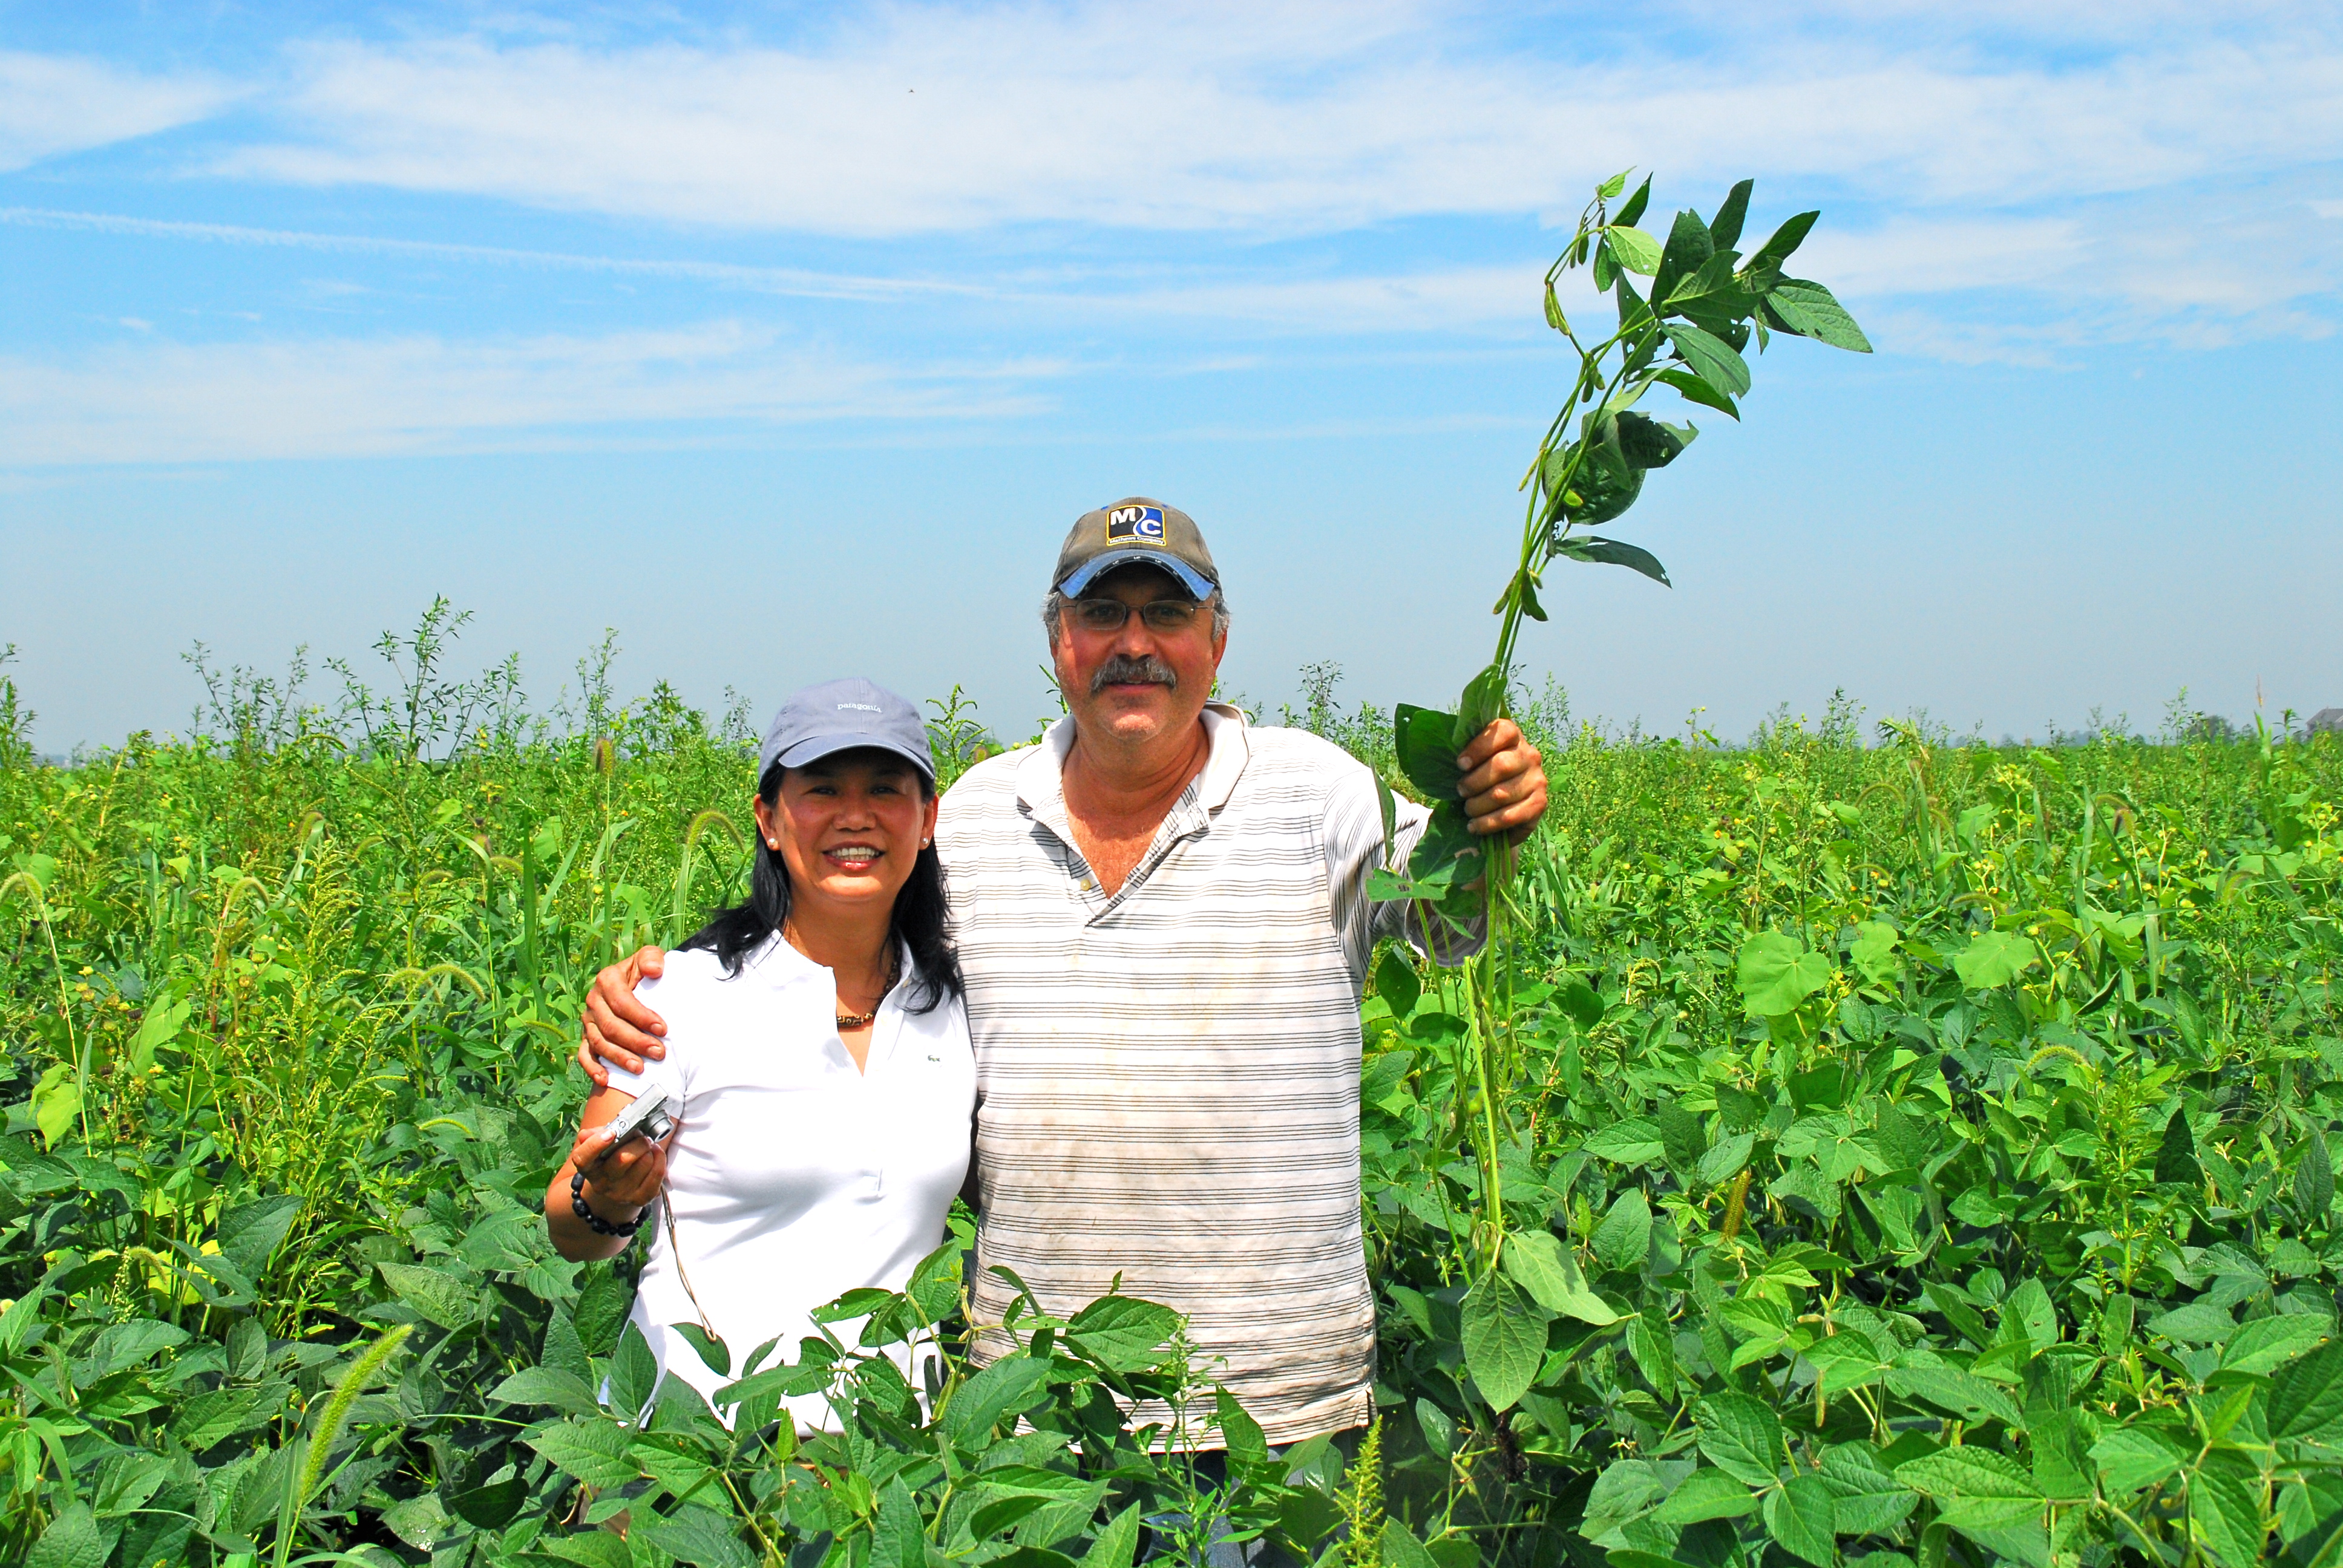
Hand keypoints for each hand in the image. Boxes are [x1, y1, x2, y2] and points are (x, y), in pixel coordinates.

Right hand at [565, 1115, 675, 1217]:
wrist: (616, 1187)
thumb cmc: (609, 1160)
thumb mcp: (598, 1147)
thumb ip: (595, 1135)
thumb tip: (603, 1130)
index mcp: (588, 1168)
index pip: (583, 1158)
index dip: (596, 1144)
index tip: (611, 1132)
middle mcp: (602, 1184)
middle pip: (622, 1159)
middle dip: (637, 1142)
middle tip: (641, 1136)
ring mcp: (621, 1193)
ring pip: (644, 1163)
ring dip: (650, 1149)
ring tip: (647, 1146)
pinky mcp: (640, 1198)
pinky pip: (656, 1174)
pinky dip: (660, 1159)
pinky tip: (655, 1154)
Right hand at [578, 946, 669, 1084]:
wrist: (635, 984)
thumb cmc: (646, 973)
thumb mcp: (649, 957)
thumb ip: (651, 958)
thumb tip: (654, 970)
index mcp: (607, 980)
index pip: (621, 1001)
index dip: (641, 1016)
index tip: (663, 1029)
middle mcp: (594, 1001)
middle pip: (611, 1026)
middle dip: (635, 1041)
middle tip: (659, 1053)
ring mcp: (588, 1021)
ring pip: (599, 1043)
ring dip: (619, 1057)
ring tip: (640, 1069)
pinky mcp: (586, 1037)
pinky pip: (584, 1055)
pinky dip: (593, 1068)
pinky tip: (606, 1080)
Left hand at [1457, 718, 1547, 843]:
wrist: (1503, 810)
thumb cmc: (1481, 779)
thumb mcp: (1473, 762)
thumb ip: (1465, 755)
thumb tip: (1443, 752)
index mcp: (1513, 737)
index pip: (1503, 731)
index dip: (1479, 747)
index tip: (1460, 764)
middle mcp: (1530, 755)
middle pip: (1501, 764)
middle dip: (1474, 782)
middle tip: (1461, 791)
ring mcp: (1537, 780)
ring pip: (1502, 793)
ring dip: (1477, 805)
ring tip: (1468, 810)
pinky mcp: (1539, 804)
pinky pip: (1510, 816)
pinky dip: (1488, 823)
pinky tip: (1475, 826)